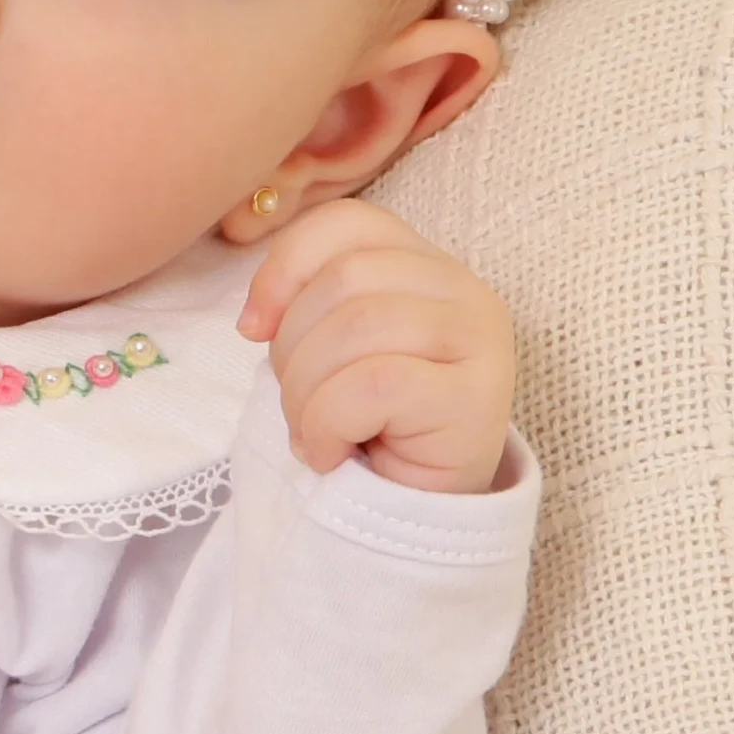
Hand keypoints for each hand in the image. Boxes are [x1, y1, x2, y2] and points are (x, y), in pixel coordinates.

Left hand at [236, 198, 513, 494]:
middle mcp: (465, 290)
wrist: (415, 510)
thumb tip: (256, 318)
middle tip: (298, 401)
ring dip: (306, 392)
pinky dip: (328, 423)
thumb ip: (303, 303)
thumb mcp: (325, 346)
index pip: (347, 223)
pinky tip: (331, 453)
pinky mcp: (477, 399)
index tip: (253, 328)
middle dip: (292, 346)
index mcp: (425, 264)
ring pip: (356, 328)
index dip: (285, 266)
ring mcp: (480, 342)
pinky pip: (372, 386)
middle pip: (344, 278)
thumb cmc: (366, 422)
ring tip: (314, 431)